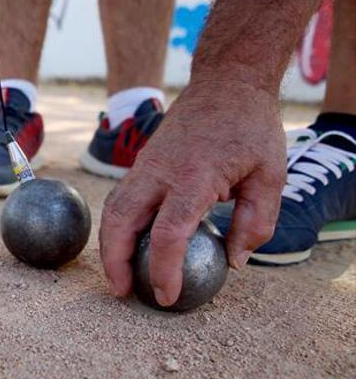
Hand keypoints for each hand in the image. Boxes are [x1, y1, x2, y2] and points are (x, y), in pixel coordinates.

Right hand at [99, 80, 286, 305]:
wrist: (225, 83)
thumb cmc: (250, 127)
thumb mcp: (270, 175)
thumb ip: (256, 221)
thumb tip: (235, 261)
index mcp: (193, 178)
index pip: (168, 233)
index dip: (163, 269)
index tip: (166, 295)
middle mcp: (159, 173)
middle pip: (121, 222)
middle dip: (115, 262)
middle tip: (122, 292)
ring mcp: (145, 166)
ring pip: (112, 210)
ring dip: (108, 246)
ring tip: (118, 275)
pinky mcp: (141, 164)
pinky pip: (120, 199)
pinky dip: (116, 226)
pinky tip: (124, 245)